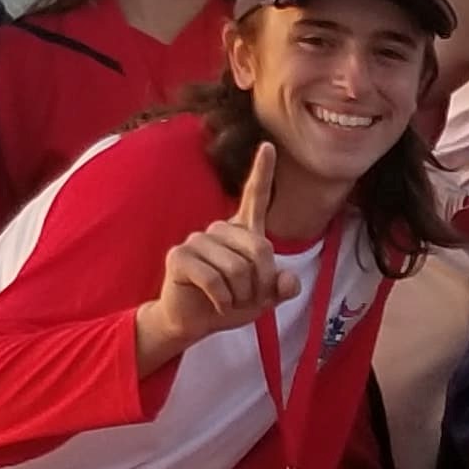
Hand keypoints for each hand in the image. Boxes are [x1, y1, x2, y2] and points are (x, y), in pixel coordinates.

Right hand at [146, 148, 284, 362]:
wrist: (194, 321)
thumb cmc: (230, 303)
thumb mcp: (264, 298)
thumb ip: (282, 287)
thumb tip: (288, 281)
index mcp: (242, 231)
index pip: (255, 196)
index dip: (262, 171)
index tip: (269, 146)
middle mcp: (220, 229)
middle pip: (259, 249)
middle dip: (261, 284)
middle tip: (248, 298)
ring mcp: (197, 240)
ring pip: (237, 268)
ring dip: (241, 295)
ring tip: (230, 300)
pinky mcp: (179, 256)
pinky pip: (214, 279)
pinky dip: (223, 300)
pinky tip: (217, 303)